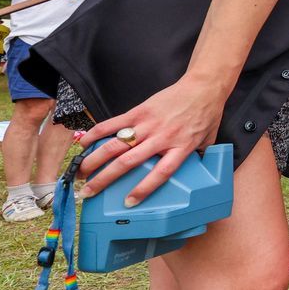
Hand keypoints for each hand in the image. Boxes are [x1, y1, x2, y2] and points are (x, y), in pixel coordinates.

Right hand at [75, 76, 224, 204]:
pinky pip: (112, 123)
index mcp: (180, 148)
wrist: (203, 87)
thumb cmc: (206, 115)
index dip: (143, 189)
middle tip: (89, 192)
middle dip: (105, 179)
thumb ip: (198, 160)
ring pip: (115, 145)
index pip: (160, 174)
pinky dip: (96, 133)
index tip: (128, 203)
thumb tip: (196, 177)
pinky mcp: (139, 111)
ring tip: (81, 173)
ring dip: (95, 160)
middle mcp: (161, 138)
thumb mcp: (208, 142)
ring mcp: (148, 124)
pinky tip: (83, 144)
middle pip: (128, 162)